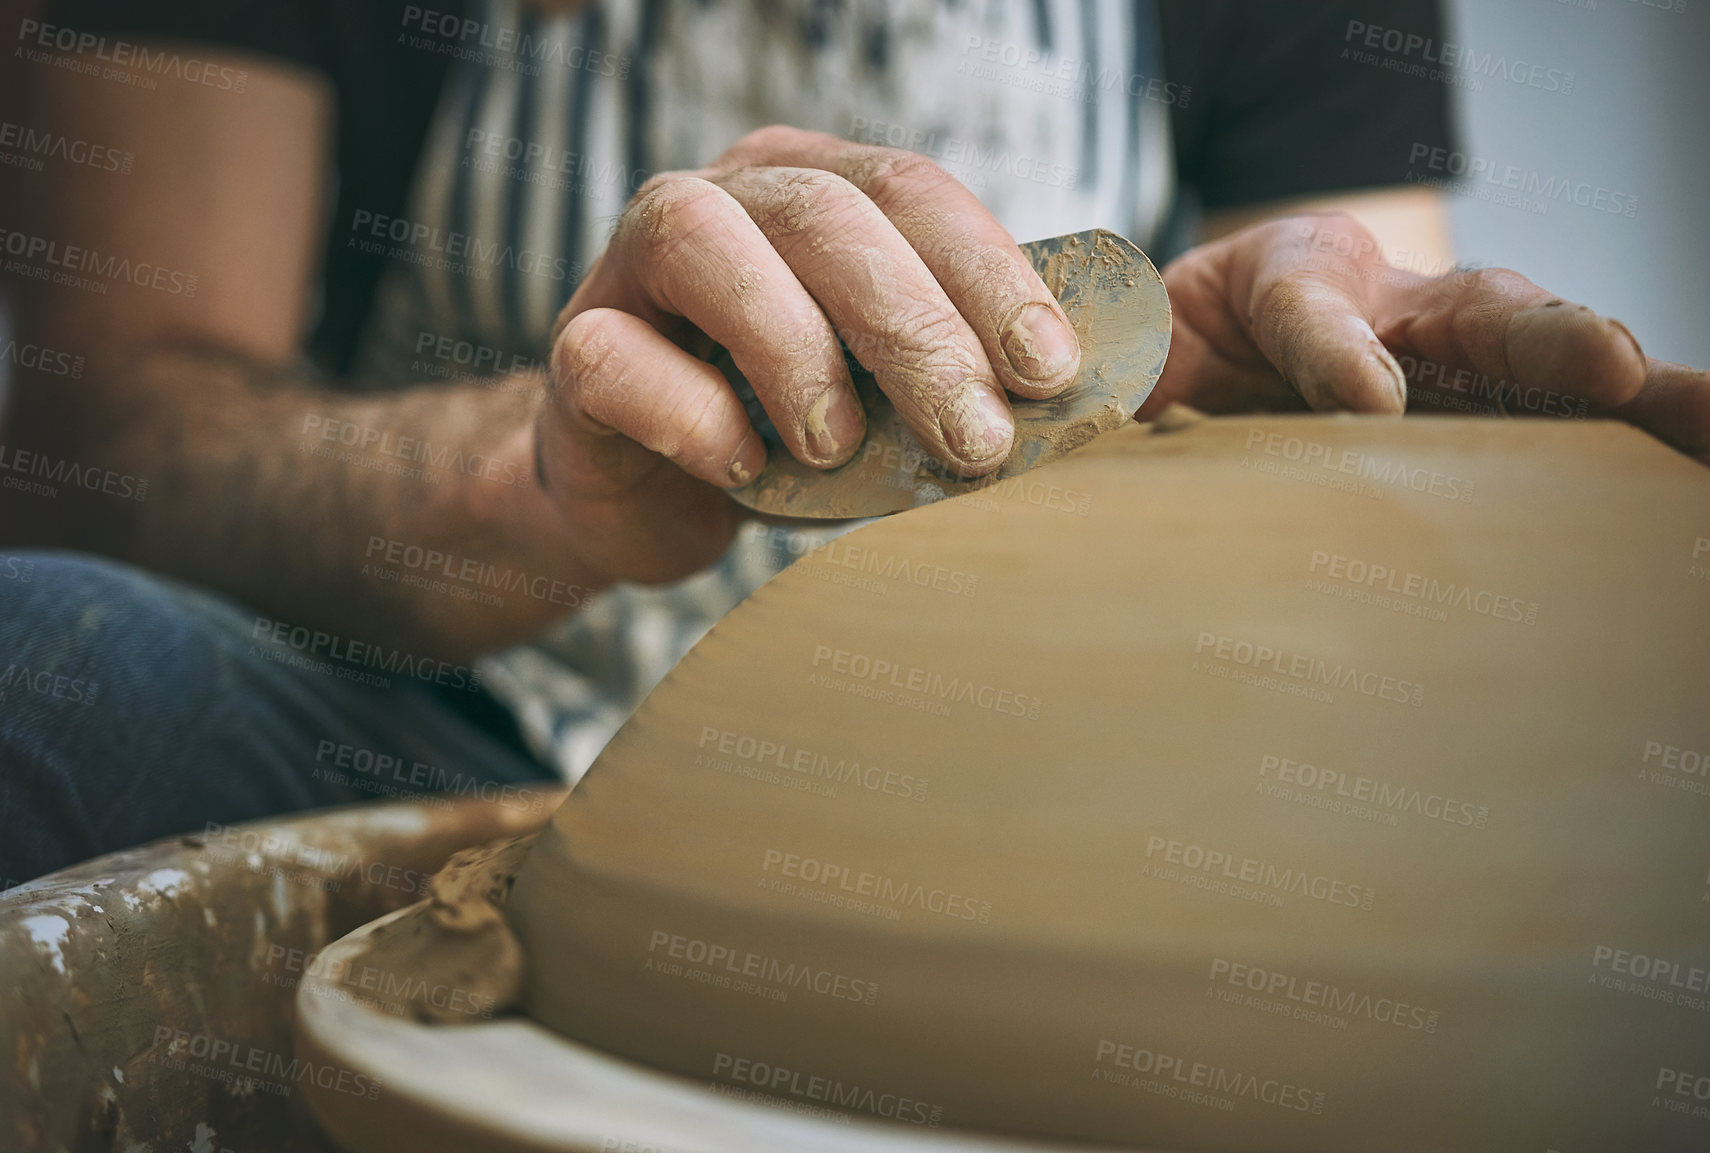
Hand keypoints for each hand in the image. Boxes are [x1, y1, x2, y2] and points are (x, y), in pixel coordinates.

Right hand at [536, 126, 1081, 583]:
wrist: (647, 490)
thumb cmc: (788, 432)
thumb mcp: (890, 397)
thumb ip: (960, 372)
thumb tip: (1079, 399)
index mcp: (819, 189)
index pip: (914, 193)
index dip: (989, 275)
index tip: (1049, 372)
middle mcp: (728, 198)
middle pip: (828, 216)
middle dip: (917, 330)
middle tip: (977, 440)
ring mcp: (635, 264)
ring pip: (704, 244)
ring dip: (793, 351)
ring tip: (841, 448)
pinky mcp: (581, 348)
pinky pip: (618, 357)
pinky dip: (692, 416)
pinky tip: (744, 469)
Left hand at [1148, 213, 1709, 472]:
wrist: (1192, 368)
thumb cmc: (1154, 363)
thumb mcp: (1114, 361)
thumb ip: (1104, 383)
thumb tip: (1062, 429)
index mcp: (1283, 273)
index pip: (1308, 299)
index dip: (1335, 345)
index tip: (1368, 400)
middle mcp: (1387, 308)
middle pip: (1473, 311)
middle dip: (1545, 339)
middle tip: (1613, 369)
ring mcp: (1448, 364)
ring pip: (1548, 367)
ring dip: (1640, 397)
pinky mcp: (1478, 417)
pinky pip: (1562, 431)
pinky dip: (1632, 453)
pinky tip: (1704, 480)